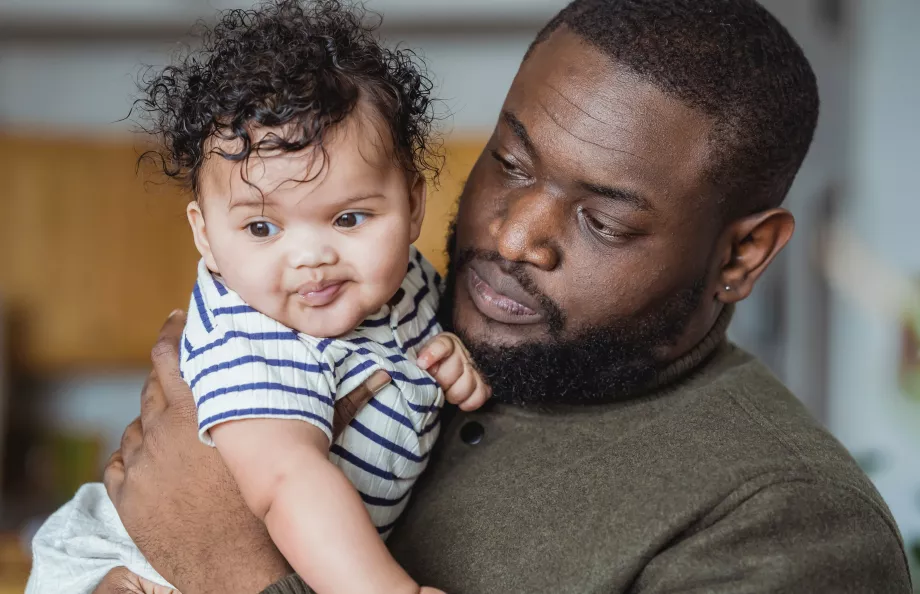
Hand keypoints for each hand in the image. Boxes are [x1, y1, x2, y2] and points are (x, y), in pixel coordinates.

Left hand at [104, 310, 389, 593]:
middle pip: (151, 385)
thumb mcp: (306, 446)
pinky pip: (122, 461)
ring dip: (152, 420)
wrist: (241, 564)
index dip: (174, 331)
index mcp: (200, 407)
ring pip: (137, 424)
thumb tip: (383, 376)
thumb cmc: (276, 501)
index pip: (172, 353)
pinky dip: (136, 456)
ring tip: (175, 425)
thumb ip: (343, 404)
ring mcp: (141, 463)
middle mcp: (162, 429)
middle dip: (165, 375)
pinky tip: (155, 459)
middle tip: (179, 371)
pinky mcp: (128, 495)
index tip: (178, 319)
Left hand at [417, 332, 490, 410]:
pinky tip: (460, 402)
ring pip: (466, 385)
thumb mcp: (421, 355)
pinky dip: (469, 402)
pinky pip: (480, 395)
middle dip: (440, 382)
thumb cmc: (433, 363)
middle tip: (434, 384)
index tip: (421, 364)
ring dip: (453, 394)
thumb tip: (404, 368)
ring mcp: (475, 369)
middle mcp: (463, 354)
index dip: (432, 354)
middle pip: (452, 371)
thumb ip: (415, 359)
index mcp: (448, 343)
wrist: (450, 366)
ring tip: (446, 393)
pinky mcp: (484, 383)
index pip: (443, 346)